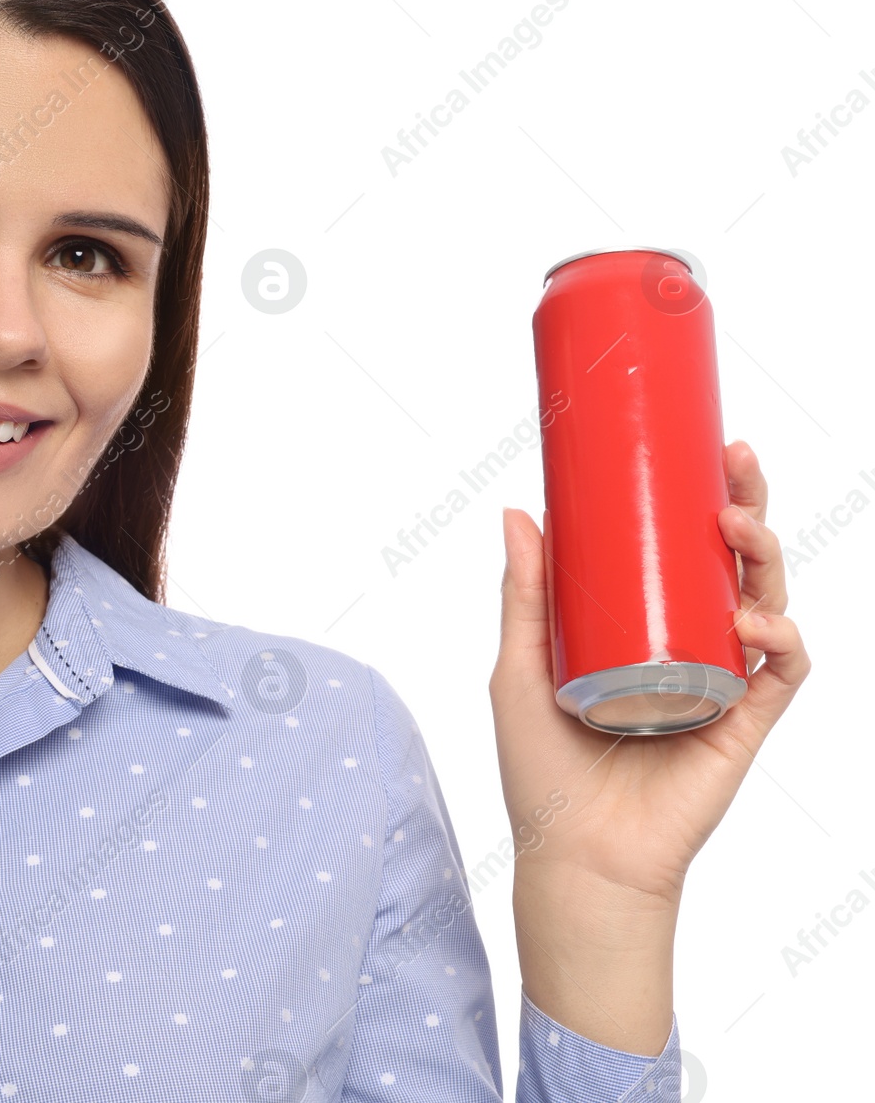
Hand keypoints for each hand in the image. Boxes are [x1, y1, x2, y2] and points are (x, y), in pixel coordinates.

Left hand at [487, 439, 810, 1049]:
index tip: (697, 445)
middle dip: (746, 503)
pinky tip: (755, 622)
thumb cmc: (542, 769)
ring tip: (736, 524)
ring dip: (765, 556)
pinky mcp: (745, 724)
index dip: (701, 496)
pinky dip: (780, 641)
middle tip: (735, 457)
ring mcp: (721, 682)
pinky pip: (784, 673)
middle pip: (734, 562)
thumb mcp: (520, 666)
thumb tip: (517, 510)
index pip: (683, 548)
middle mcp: (689, 646)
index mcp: (643, 626)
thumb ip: (524, 596)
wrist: (574, 854)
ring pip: (768, 601)